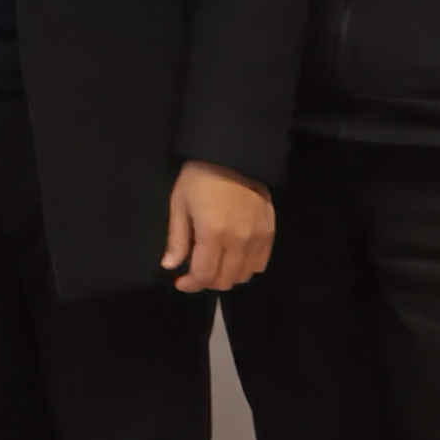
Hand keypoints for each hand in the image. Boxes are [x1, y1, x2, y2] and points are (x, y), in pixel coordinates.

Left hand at [162, 161, 275, 292]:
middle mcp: (238, 241)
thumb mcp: (179, 204)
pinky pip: (260, 263)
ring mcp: (257, 238)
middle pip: (225, 279)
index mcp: (212, 234)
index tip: (180, 282)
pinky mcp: (270, 232)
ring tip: (215, 264)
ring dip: (227, 276)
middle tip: (195, 271)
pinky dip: (246, 267)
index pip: (204, 274)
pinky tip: (235, 258)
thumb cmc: (199, 177)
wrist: (234, 154)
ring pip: (244, 275)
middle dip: (206, 281)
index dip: (191, 284)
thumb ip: (176, 238)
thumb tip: (169, 266)